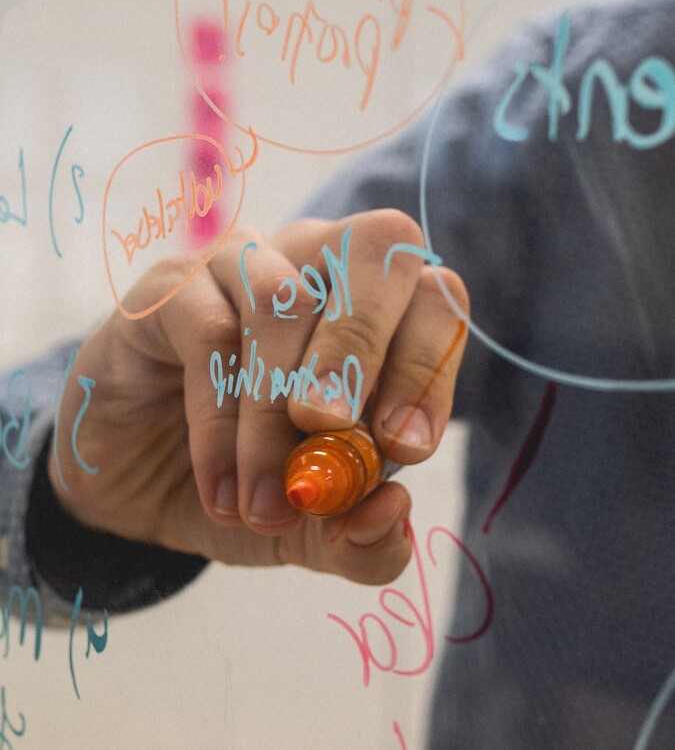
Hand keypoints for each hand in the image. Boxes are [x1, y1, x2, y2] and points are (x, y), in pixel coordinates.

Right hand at [51, 209, 467, 584]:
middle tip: (331, 434)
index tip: (403, 451)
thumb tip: (393, 510)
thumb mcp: (314, 530)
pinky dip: (221, 421)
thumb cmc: (246, 482)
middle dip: (362, 351)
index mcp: (376, 310)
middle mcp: (318, 265)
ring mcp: (245, 264)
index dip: (430, 366)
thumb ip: (363, 539)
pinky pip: (210, 332)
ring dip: (276, 414)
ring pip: (285, 301)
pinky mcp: (174, 287)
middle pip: (376, 248)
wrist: (138, 484)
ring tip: (266, 503)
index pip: (436, 298)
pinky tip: (220, 488)